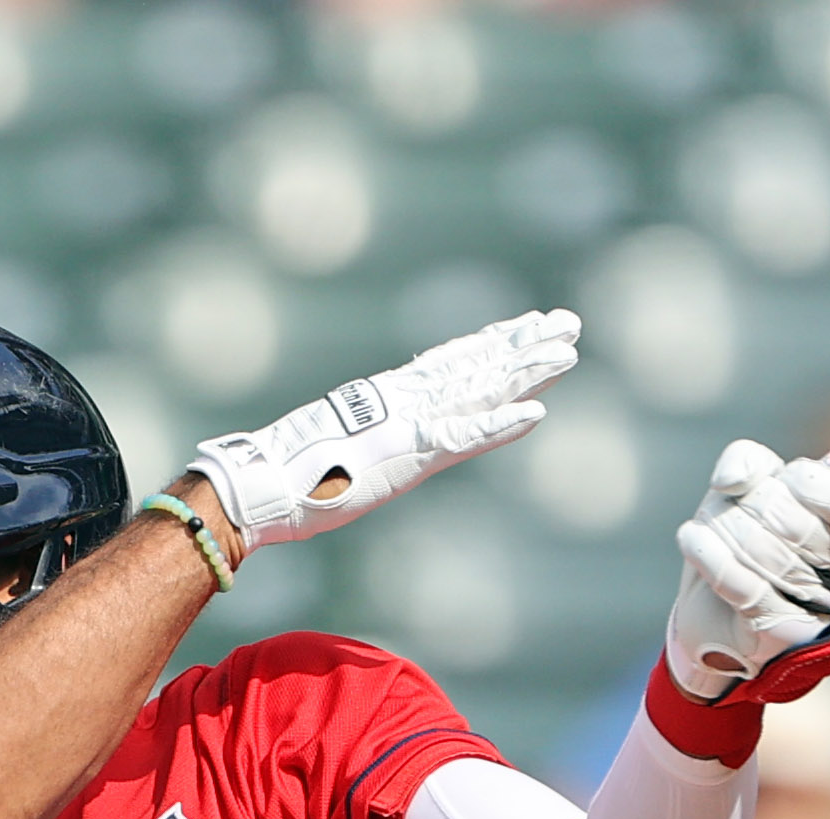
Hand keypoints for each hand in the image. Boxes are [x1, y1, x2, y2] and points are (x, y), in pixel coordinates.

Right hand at [186, 310, 577, 554]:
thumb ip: (360, 440)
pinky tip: (537, 413)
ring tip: (567, 350)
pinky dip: (501, 424)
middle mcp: (405, 401)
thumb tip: (357, 446)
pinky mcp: (411, 453)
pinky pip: (466, 435)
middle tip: (567, 322)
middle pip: (476, 365)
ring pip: (481, 389)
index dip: (489, 343)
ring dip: (526, 370)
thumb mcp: (337, 452)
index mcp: (388, 399)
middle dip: (522, 344)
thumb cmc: (289, 477)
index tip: (524, 326)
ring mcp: (411, 424)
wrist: (262, 485)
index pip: (449, 363)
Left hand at [666, 440, 829, 703]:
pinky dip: (707, 554)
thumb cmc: (740, 544)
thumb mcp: (748, 491)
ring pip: (759, 545)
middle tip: (729, 511)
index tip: (774, 480)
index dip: (807, 483)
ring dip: (720, 528)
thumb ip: (752, 462)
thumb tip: (731, 480)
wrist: (716, 617)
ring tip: (710, 532)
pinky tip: (691, 539)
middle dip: (743, 504)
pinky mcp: (777, 629)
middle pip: (786, 514)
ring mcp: (814, 605)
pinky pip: (739, 582)